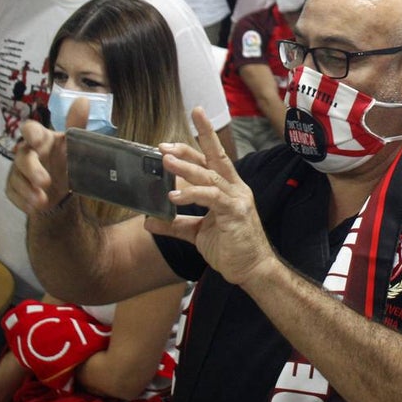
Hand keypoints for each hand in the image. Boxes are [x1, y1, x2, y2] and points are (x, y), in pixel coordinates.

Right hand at [6, 98, 87, 214]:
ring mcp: (18, 170)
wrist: (60, 189)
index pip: (31, 130)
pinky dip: (24, 201)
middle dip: (32, 170)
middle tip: (45, 182)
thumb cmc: (65, 160)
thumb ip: (77, 124)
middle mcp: (27, 152)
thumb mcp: (75, 144)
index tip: (36, 139)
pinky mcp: (13, 187)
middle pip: (22, 157)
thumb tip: (83, 100)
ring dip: (28, 190)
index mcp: (42, 139)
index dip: (31, 133)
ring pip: (16, 178)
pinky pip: (13, 193)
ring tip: (42, 201)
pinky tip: (35, 207)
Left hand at [147, 107, 275, 285]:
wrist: (251, 270)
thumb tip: (149, 220)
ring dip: (186, 167)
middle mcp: (234, 188)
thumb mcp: (198, 233)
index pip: (212, 158)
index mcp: (228, 188)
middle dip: (192, 144)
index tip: (180, 131)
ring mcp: (237, 198)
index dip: (198, 142)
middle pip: (214, 157)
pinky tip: (174, 196)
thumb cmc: (231, 248)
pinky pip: (211, 198)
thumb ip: (176, 224)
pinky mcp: (235, 212)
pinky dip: (192, 194)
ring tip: (165, 161)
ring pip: (209, 175)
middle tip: (164, 144)